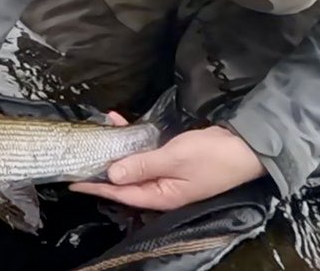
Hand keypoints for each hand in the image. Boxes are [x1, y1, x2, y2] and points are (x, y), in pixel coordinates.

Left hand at [69, 122, 264, 210]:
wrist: (246, 147)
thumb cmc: (211, 155)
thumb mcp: (174, 158)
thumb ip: (142, 165)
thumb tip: (112, 174)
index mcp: (161, 195)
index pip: (121, 192)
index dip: (97, 185)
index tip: (74, 180)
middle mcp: (162, 188)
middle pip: (127, 180)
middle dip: (104, 166)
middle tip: (83, 152)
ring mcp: (170, 174)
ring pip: (136, 164)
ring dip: (120, 148)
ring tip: (103, 127)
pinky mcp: (176, 158)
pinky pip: (148, 152)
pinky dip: (136, 139)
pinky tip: (125, 123)